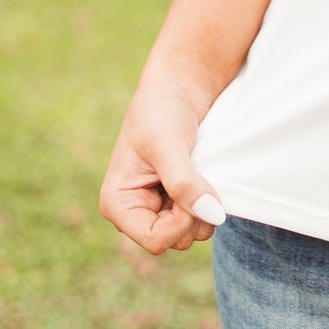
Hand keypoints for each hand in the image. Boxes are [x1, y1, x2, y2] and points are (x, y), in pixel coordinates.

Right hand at [99, 77, 224, 255]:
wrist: (178, 88)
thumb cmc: (161, 110)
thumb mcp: (168, 144)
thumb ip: (184, 182)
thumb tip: (211, 214)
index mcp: (117, 204)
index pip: (155, 240)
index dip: (182, 222)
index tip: (197, 190)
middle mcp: (135, 212)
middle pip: (177, 240)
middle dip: (195, 213)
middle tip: (198, 173)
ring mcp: (158, 209)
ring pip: (193, 233)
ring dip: (205, 206)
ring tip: (199, 169)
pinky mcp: (178, 202)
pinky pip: (202, 218)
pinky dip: (210, 200)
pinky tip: (204, 173)